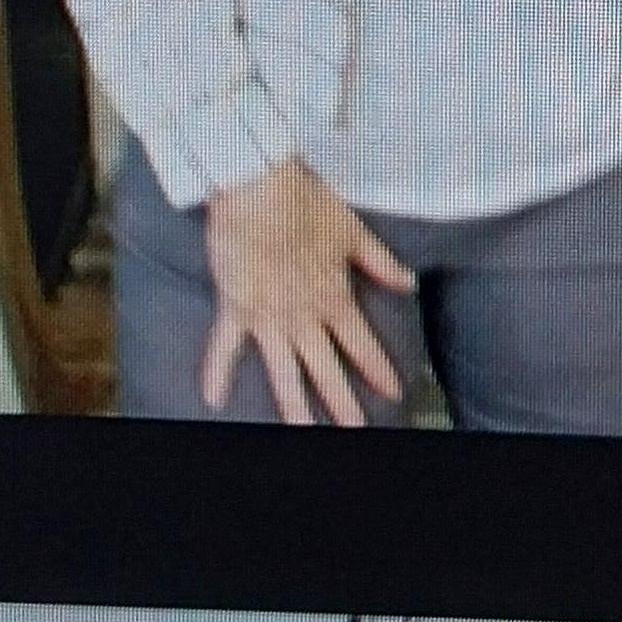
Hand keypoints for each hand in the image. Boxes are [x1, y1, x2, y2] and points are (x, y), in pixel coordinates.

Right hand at [199, 160, 414, 426]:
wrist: (260, 188)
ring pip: (283, 373)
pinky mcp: (235, 308)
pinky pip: (224, 346)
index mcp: (333, 296)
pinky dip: (217, 371)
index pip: (361, 342)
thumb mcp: (353, 231)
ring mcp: (268, 317)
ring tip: (301, 433)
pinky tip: (212, 400)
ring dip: (293, 406)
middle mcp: (303, 315)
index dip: (377, 368)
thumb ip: (381, 263)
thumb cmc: (307, 202)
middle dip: (341, 404)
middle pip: (325, 369)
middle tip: (354, 431)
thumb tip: (409, 282)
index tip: (394, 392)